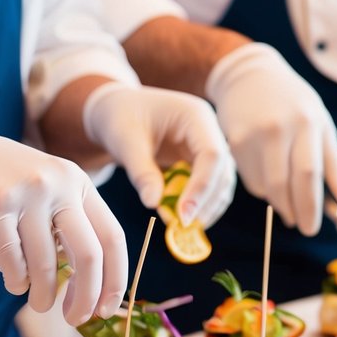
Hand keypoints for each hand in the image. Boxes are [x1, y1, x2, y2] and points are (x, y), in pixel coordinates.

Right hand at [0, 118, 126, 323]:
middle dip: (86, 297)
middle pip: (89, 255)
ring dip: (43, 296)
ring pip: (46, 266)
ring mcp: (26, 196)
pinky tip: (14, 283)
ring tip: (39, 303)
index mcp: (78, 183)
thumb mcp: (49, 189)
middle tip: (75, 319)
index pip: (112, 237)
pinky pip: (13, 264)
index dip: (115, 280)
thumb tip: (93, 287)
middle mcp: (58, 185)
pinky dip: (16, 282)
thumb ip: (71, 226)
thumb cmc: (4, 183)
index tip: (106, 309)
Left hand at [82, 84, 235, 226]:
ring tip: (184, 227)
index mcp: (195, 115)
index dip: (202, 187)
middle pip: (221, 171)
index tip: (184, 215)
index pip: (211, 154)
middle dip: (206, 201)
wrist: (115, 109)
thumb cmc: (119, 117)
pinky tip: (182, 218)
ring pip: (220, 181)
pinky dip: (198, 203)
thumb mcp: (126, 142)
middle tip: (184, 226)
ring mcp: (206, 145)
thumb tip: (154, 204)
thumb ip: (141, 172)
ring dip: (206, 206)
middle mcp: (208, 129)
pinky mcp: (199, 160)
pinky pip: (207, 185)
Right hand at [205, 43, 336, 234]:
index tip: (312, 228)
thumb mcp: (321, 122)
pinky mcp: (232, 142)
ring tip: (287, 199)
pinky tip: (268, 176)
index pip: (309, 175)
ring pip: (264, 187)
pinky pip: (249, 179)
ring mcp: (252, 136)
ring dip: (278, 202)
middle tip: (300, 225)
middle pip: (283, 186)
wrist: (249, 76)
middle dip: (293, 212)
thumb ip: (333, 161)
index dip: (311, 207)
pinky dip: (262, 188)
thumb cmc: (293, 102)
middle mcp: (278, 129)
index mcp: (306, 123)